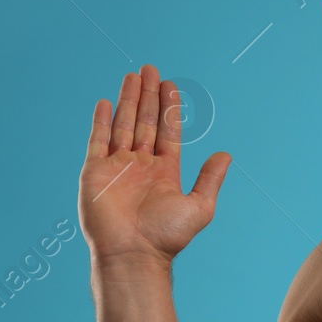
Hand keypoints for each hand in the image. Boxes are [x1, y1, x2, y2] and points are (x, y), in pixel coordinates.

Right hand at [78, 64, 230, 264]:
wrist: (133, 253)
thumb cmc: (166, 236)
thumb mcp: (199, 206)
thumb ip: (210, 179)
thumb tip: (226, 155)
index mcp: (165, 171)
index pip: (168, 131)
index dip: (169, 107)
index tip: (170, 85)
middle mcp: (140, 165)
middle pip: (145, 121)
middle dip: (148, 95)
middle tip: (150, 69)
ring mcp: (117, 167)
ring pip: (123, 124)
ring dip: (128, 100)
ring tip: (132, 75)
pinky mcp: (94, 171)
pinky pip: (97, 140)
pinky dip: (101, 121)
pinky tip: (106, 102)